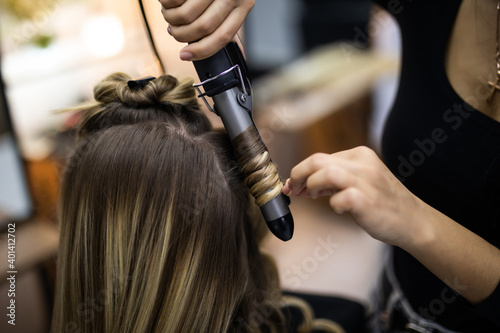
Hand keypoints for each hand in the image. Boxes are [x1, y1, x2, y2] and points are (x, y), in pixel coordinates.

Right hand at [159, 0, 253, 60]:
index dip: (201, 51)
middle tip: (173, 31)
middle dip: (182, 35)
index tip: (185, 55)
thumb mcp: (232, 2)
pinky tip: (167, 1)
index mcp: (244, 4)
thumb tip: (230, 53)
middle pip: (202, 27)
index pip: (222, 37)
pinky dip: (167, 3)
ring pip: (187, 14)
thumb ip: (229, 24)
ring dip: (171, 19)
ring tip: (168, 14)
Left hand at [282, 146, 428, 246]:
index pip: (319, 157)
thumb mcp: (359, 182)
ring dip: (312, 185)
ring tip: (314, 196)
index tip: (293, 185)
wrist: (413, 221)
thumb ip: (332, 180)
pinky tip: (339, 209)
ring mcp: (367, 182)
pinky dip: (333, 204)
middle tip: (295, 190)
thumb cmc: (382, 202)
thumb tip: (299, 184)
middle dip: (298, 175)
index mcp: (360, 155)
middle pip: (317, 160)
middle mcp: (363, 164)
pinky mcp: (368, 201)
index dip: (300, 171)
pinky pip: (340, 198)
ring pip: (326, 173)